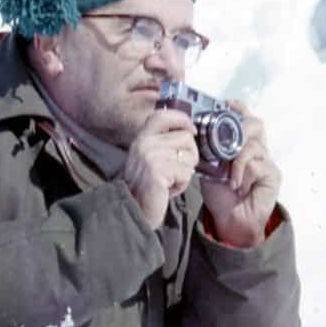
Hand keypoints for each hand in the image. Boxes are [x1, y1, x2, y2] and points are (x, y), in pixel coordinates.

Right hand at [123, 106, 199, 229]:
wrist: (133, 210)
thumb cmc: (146, 188)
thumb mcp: (150, 159)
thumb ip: (164, 144)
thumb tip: (189, 133)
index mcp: (142, 139)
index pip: (163, 116)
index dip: (182, 119)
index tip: (191, 130)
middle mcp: (144, 143)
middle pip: (186, 138)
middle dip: (190, 156)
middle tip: (176, 172)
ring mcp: (150, 156)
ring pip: (189, 156)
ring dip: (185, 172)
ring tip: (170, 181)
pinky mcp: (157, 170)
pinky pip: (186, 172)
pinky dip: (182, 184)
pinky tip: (168, 189)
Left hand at [196, 108, 281, 248]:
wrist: (230, 220)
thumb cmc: (220, 194)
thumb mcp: (208, 168)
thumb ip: (208, 150)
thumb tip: (196, 132)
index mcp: (242, 144)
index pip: (245, 117)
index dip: (237, 108)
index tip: (225, 105)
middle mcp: (257, 149)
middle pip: (255, 124)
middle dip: (238, 129)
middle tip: (225, 144)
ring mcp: (267, 161)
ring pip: (253, 145)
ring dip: (236, 159)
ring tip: (228, 176)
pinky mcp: (273, 174)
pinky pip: (257, 164)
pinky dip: (242, 173)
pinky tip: (236, 186)